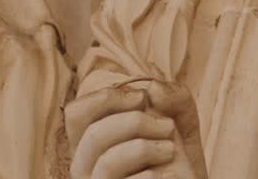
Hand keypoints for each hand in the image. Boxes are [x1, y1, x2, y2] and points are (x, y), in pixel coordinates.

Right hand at [66, 79, 207, 178]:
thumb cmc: (176, 153)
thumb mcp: (181, 119)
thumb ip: (173, 97)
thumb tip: (154, 87)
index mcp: (91, 140)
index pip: (77, 113)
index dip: (105, 98)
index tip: (141, 97)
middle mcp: (86, 165)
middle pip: (93, 135)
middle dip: (135, 122)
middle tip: (167, 127)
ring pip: (107, 162)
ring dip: (145, 149)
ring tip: (170, 150)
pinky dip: (153, 176)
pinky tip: (168, 174)